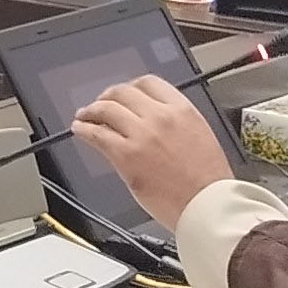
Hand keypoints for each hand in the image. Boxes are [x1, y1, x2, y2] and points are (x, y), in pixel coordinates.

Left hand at [73, 75, 233, 225]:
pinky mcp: (126, 156)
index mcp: (182, 111)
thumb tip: (152, 120)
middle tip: (100, 104)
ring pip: (105, 110)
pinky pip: (96, 135)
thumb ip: (175, 123)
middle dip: (107, 97)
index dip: (130, 87)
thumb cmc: (207, 180)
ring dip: (90, 111)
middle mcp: (160, 117)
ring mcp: (141, 135)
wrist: (207, 204)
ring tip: (84, 116)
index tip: (123, 94)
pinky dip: (84, 129)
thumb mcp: (199, 136)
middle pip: (122, 93)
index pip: (148, 83)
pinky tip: (80, 130)